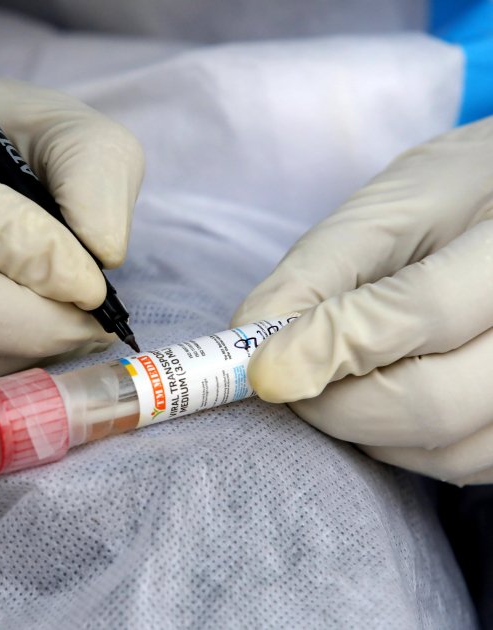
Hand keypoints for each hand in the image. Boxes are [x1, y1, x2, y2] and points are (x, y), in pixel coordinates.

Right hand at [0, 61, 143, 400]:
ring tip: (61, 329)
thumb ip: (95, 176)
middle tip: (86, 324)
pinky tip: (22, 340)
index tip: (89, 282)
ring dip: (12, 356)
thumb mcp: (71, 135)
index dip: (23, 250)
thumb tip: (98, 256)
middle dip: (27, 325)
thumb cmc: (18, 147)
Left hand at [233, 117, 492, 484]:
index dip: (326, 345)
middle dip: (335, 403)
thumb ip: (321, 269)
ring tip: (331, 379)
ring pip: (444, 448)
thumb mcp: (394, 207)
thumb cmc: (461, 195)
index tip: (262, 366)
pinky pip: (458, 462)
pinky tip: (375, 396)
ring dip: (360, 427)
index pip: (416, 314)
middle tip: (287, 379)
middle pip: (434, 401)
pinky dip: (397, 443)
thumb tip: (252, 335)